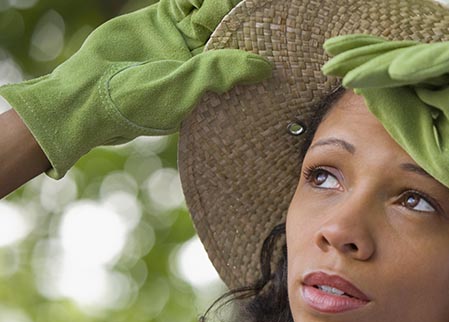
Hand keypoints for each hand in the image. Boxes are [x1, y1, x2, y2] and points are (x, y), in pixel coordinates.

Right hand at [0, 0, 271, 177]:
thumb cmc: (138, 105)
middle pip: (232, 32)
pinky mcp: (161, 20)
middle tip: (270, 5)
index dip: (260, 44)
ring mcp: (181, 38)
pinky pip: (185, 1)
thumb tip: (266, 67)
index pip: (244, 58)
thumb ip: (221, 73)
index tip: (282, 32)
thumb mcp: (184, 89)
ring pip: (211, 12)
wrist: (87, 94)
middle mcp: (200, 60)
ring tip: (244, 0)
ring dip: (224, 3)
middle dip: (248, 18)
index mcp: (212, 81)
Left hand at [321, 34, 448, 255]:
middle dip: (365, 53)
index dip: (365, 66)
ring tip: (351, 67)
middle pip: (402, 55)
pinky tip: (393, 71)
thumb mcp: (424, 142)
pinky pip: (448, 61)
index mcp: (438, 89)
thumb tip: (366, 93)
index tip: (333, 67)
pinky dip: (422, 64)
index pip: (396, 69)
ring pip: (419, 56)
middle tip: (331, 50)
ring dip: (384, 60)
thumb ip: (400, 116)